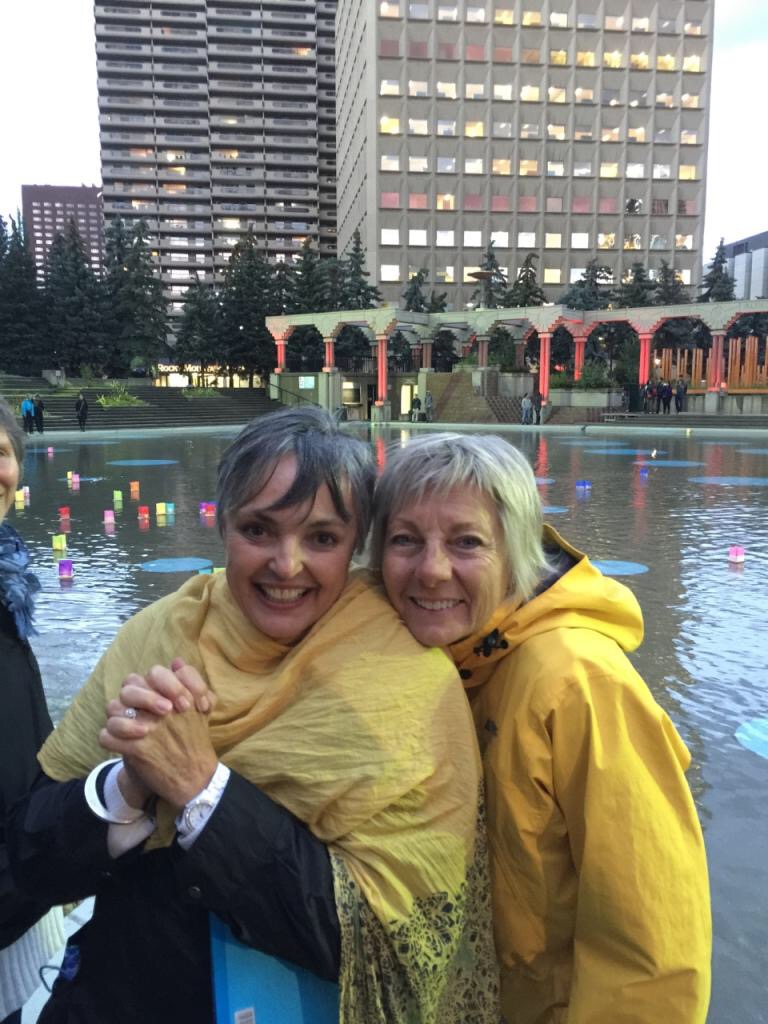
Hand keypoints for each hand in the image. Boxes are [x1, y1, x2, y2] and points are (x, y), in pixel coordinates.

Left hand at [100, 666, 217, 808]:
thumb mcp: (202, 708)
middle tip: (139, 711)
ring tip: (125, 725)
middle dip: (131, 697)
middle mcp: (161, 710)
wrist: (195, 778)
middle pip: (130, 688)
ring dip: (116, 717)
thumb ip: (191, 682)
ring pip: (113, 710)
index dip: (153, 682)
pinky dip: (109, 738)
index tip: (161, 697)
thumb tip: (177, 662)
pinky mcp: (136, 750)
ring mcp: (147, 730)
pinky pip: (106, 736)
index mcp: (177, 697)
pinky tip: (118, 741)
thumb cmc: (196, 740)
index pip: (154, 672)